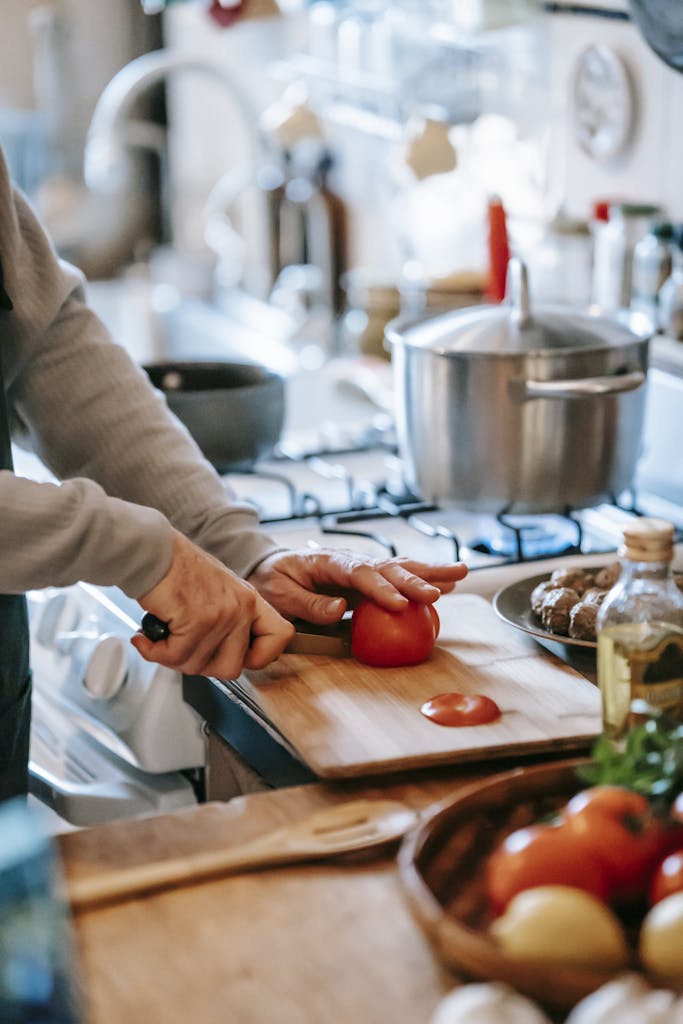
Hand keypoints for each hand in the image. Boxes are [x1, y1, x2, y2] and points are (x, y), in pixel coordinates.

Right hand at [131, 531, 294, 676]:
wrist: (153, 551)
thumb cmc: (176, 569)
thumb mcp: (219, 591)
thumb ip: (229, 622)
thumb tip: (222, 658)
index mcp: (249, 599)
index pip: (281, 637)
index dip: (261, 657)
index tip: (240, 658)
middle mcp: (241, 606)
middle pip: (232, 667)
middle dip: (201, 665)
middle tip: (182, 649)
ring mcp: (222, 614)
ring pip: (199, 665)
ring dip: (172, 657)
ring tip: (162, 637)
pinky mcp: (197, 619)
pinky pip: (176, 656)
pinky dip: (155, 652)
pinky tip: (147, 639)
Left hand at [247, 548, 467, 623]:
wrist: (271, 568)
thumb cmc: (273, 581)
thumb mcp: (280, 594)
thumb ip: (309, 602)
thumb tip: (339, 608)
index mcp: (329, 561)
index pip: (360, 573)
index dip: (380, 588)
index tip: (398, 603)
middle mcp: (352, 560)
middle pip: (388, 566)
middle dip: (414, 579)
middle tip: (436, 593)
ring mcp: (363, 567)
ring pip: (401, 566)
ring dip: (430, 571)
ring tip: (460, 573)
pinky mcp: (369, 578)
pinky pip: (400, 577)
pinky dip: (424, 579)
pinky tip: (447, 586)